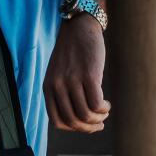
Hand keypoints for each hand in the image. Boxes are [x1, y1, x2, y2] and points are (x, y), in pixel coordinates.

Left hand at [44, 12, 108, 131]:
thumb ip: (62, 93)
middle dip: (88, 127)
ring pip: (85, 115)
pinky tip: (106, 104)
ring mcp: (72, 81)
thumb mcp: (58, 73)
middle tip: (99, 123)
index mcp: (48, 87)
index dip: (74, 128)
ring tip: (104, 112)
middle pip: (73, 121)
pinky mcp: (89, 75)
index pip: (57, 121)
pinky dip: (103, 109)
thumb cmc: (72, 52)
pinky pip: (96, 104)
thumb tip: (78, 119)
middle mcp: (57, 86)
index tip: (85, 125)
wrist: (80, 27)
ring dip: (98, 119)